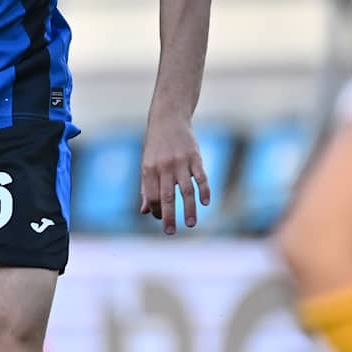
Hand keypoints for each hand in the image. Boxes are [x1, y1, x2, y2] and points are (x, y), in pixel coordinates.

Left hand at [139, 114, 208, 234]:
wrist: (169, 118)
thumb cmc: (155, 145)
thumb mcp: (146, 164)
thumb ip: (145, 187)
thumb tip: (145, 211)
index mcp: (149, 169)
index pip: (152, 196)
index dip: (156, 210)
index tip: (161, 220)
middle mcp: (164, 167)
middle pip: (168, 197)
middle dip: (169, 217)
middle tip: (170, 232)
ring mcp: (181, 162)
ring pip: (186, 191)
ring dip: (189, 209)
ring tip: (191, 224)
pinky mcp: (196, 158)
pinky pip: (201, 178)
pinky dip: (204, 191)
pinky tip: (206, 203)